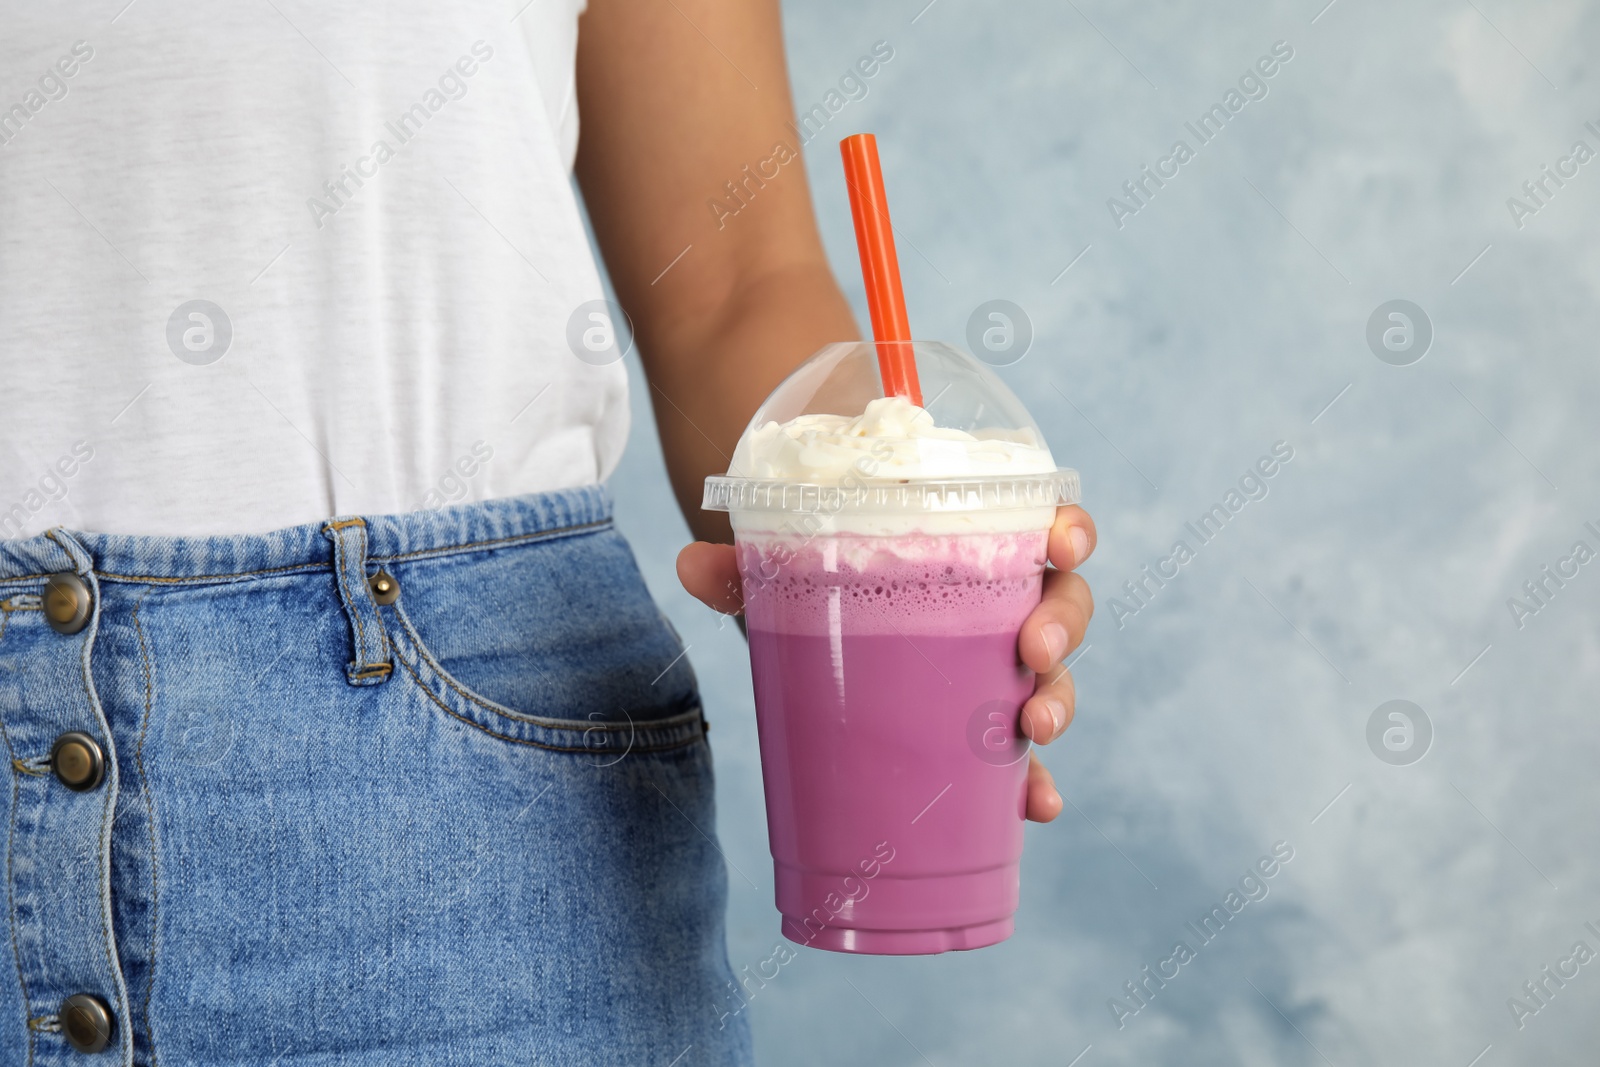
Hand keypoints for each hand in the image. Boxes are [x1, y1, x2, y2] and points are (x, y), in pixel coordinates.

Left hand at [677, 505, 1095, 822]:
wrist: (820, 620)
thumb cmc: (829, 578)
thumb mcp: (790, 566)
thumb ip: (747, 564)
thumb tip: (689, 564)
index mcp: (976, 544)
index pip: (1044, 526)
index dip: (1068, 530)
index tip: (1060, 542)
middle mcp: (1002, 602)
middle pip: (1062, 606)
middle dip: (1061, 628)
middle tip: (1032, 650)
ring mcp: (995, 667)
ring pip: (1051, 679)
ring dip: (1057, 702)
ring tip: (1034, 726)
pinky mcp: (979, 725)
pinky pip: (1022, 753)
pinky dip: (1032, 782)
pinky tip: (1035, 807)